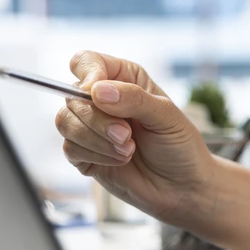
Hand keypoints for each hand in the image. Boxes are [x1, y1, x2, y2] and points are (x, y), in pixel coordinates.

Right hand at [55, 51, 212, 221]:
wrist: (183, 187)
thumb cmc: (180, 146)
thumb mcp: (167, 117)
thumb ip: (134, 99)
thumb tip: (98, 91)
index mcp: (124, 79)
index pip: (87, 62)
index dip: (87, 73)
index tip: (98, 93)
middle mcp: (103, 100)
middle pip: (72, 95)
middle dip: (99, 120)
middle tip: (126, 135)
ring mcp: (91, 127)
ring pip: (66, 122)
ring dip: (97, 140)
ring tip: (128, 150)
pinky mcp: (84, 154)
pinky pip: (70, 148)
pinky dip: (96, 156)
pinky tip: (120, 160)